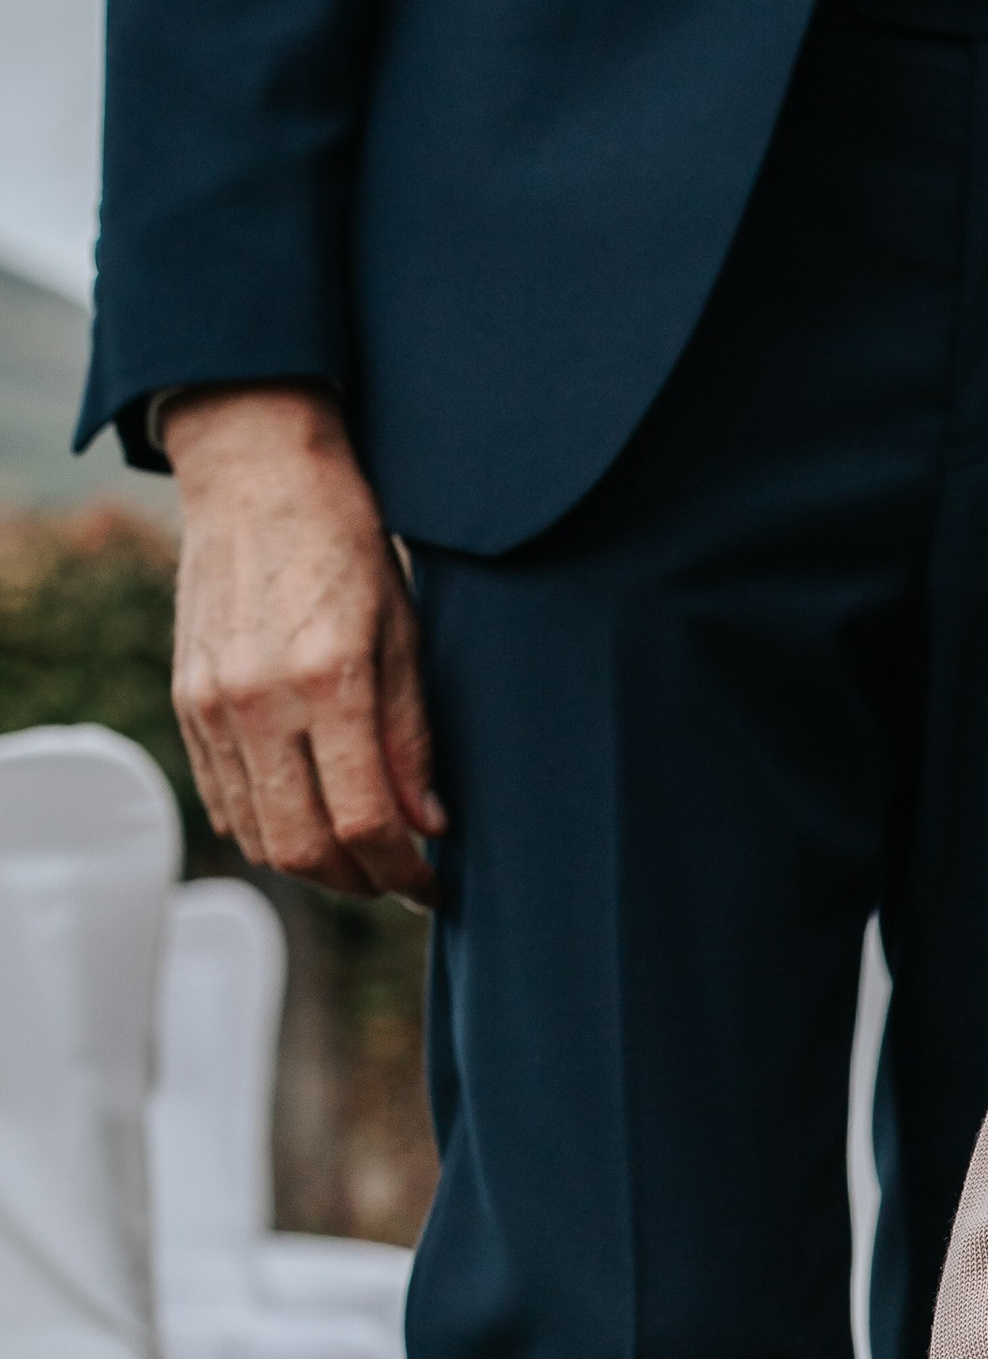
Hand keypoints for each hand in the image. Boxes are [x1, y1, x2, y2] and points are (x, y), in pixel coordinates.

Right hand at [163, 386, 443, 901]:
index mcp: (328, 681)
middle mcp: (260, 701)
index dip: (403, 872)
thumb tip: (427, 827)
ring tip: (355, 854)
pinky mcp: (188, 701)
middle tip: (393, 880)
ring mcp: (214, 705)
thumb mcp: (404, 634)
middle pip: (303, 848)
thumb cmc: (344, 545)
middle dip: (357, 883)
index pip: (366, 821)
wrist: (256, 474)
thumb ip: (412, 738)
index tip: (428, 885)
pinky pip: (222, 800)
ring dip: (311, 864)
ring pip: (258, 835)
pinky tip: (304, 819)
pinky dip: (265, 829)